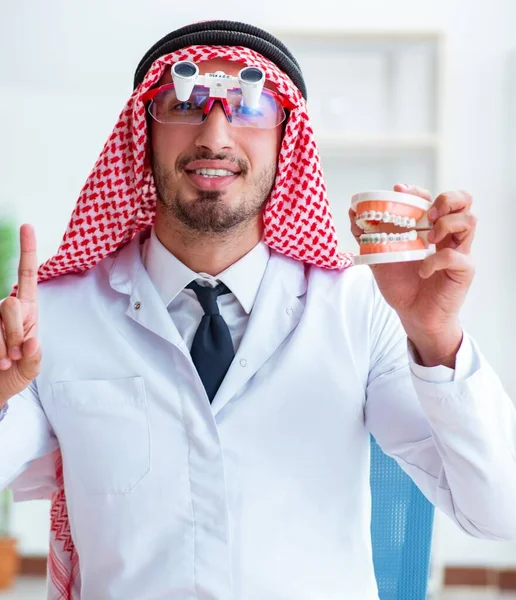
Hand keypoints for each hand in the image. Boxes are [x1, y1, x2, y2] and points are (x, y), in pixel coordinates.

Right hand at [0, 225, 41, 404]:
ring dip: (3, 347)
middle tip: (17, 354)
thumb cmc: (16, 373)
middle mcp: (6, 308)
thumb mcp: (31, 369)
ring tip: (6, 361)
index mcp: (27, 309)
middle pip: (8, 304)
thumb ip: (34, 358)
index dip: (27, 251)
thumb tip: (32, 341)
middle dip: (14, 333)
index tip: (26, 226)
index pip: (27, 275)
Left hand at [349, 184, 476, 366]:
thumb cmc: (401, 286)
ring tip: (428, 238)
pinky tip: (422, 270)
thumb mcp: (380, 258)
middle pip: (463, 202)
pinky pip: (455, 256)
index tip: (399, 190)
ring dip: (446, 224)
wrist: (412, 316)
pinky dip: (435, 261)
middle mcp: (449, 237)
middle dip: (445, 200)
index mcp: (431, 229)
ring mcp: (460, 252)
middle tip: (427, 215)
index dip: (419, 191)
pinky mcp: (463, 271)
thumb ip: (368, 237)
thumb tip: (353, 213)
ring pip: (469, 220)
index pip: (434, 199)